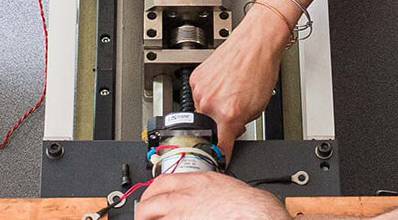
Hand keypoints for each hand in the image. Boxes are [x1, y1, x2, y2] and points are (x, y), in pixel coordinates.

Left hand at [136, 172, 290, 219]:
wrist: (255, 212)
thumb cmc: (245, 203)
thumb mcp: (221, 184)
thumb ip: (203, 187)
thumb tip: (196, 194)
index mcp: (196, 181)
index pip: (162, 181)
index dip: (152, 190)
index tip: (150, 197)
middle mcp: (185, 196)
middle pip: (152, 198)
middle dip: (144, 207)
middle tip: (143, 215)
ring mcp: (182, 213)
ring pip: (152, 213)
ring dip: (149, 218)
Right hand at [191, 3, 292, 159]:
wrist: (256, 42)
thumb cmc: (261, 69)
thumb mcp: (257, 108)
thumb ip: (239, 126)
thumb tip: (229, 135)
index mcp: (227, 114)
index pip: (216, 148)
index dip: (217, 158)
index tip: (216, 163)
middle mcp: (210, 102)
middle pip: (205, 131)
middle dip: (216, 131)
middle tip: (229, 122)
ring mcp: (200, 89)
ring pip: (200, 112)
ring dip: (212, 111)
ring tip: (229, 97)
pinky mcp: (195, 78)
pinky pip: (198, 96)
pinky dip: (208, 96)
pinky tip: (222, 87)